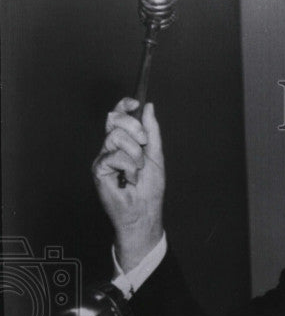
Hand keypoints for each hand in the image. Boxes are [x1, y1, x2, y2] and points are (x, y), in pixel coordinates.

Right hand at [92, 98, 164, 272]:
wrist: (145, 213)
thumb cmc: (149, 190)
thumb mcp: (156, 155)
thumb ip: (152, 131)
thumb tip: (148, 107)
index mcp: (123, 142)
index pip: (118, 115)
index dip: (124, 106)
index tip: (134, 102)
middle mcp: (110, 147)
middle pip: (114, 120)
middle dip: (135, 129)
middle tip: (144, 145)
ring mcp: (103, 158)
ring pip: (116, 137)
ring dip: (135, 154)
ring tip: (138, 171)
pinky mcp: (98, 170)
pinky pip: (114, 156)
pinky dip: (129, 168)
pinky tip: (129, 180)